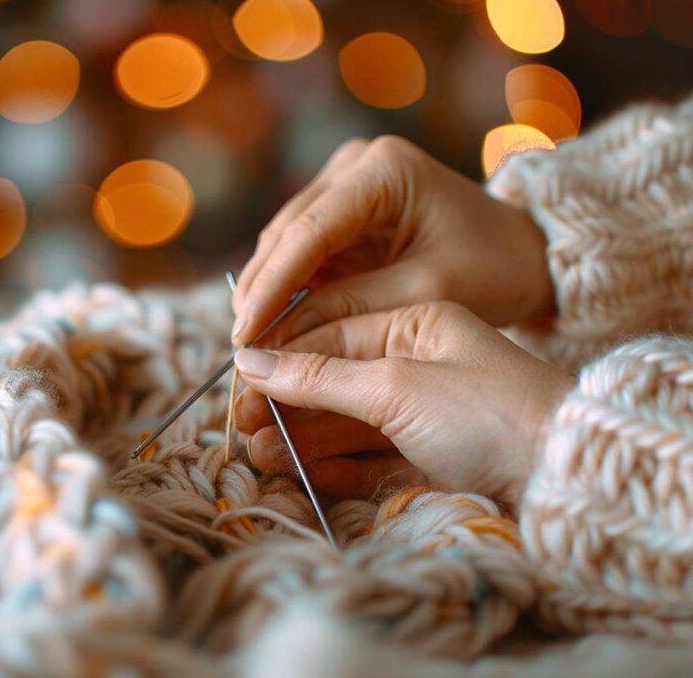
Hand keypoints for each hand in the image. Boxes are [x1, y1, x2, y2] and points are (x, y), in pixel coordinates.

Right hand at [230, 136, 554, 346]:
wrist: (523, 253)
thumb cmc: (491, 268)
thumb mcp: (425, 292)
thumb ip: (351, 308)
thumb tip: (279, 337)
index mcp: (385, 169)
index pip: (310, 230)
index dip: (272, 285)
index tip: (245, 332)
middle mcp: (356, 165)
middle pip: (288, 232)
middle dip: (262, 290)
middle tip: (240, 347)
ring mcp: (345, 182)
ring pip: (286, 242)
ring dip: (267, 291)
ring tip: (249, 342)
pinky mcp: (342, 208)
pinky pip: (302, 252)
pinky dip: (287, 288)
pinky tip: (270, 325)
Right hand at [234, 301, 573, 507]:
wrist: (564, 478)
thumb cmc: (485, 412)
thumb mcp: (396, 385)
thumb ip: (317, 376)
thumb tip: (249, 359)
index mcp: (414, 323)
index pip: (329, 331)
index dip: (281, 356)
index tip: (237, 379)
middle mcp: (413, 363)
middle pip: (330, 380)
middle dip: (284, 403)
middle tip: (240, 425)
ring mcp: (418, 414)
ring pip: (341, 422)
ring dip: (298, 436)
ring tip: (259, 453)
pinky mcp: (422, 459)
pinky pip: (362, 457)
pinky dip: (327, 465)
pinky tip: (296, 472)